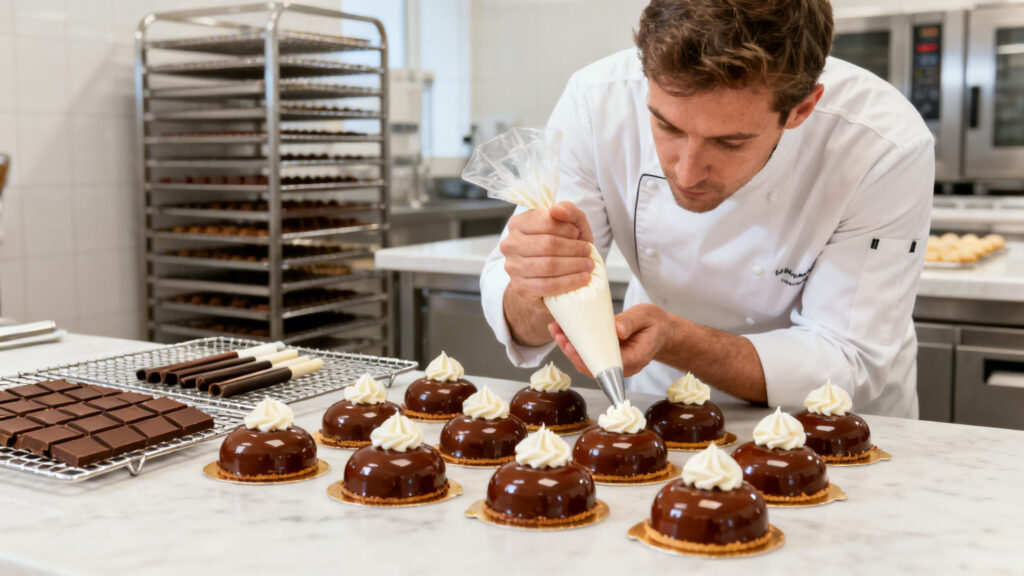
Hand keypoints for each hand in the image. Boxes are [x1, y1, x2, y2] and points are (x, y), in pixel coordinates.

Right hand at [500, 201, 594, 300]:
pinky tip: (583, 278)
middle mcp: (510, 244)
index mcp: (518, 223)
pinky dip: (569, 282)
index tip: (577, 234)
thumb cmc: (559, 245)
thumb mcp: (568, 224)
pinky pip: (547, 285)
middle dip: (573, 248)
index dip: (566, 228)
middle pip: (547, 244)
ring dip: (574, 265)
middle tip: (587, 251)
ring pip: (548, 266)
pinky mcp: (520, 286)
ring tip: (588, 265)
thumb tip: (557, 209)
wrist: (546, 274)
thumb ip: (567, 211)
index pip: (546, 222)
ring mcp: (512, 266)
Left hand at [549, 304, 678, 377]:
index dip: (586, 358)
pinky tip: (565, 332)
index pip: (606, 365)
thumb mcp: (647, 316)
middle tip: (559, 335)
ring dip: (570, 348)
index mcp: (634, 359)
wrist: (662, 331)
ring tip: (557, 331)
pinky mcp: (607, 357)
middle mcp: (622, 367)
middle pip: (592, 367)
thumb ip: (632, 322)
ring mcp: (614, 364)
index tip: (572, 347)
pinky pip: (590, 355)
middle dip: (572, 352)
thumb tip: (617, 329)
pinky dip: (576, 345)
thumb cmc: (656, 324)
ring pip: (588, 362)